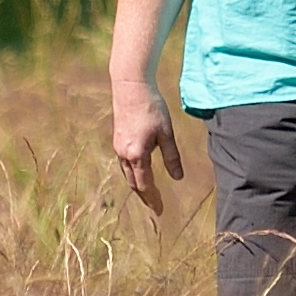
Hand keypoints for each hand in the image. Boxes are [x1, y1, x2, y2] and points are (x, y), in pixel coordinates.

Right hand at [107, 76, 183, 214]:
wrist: (130, 86)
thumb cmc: (151, 107)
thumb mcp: (166, 133)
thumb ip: (171, 156)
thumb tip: (178, 177)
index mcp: (136, 155)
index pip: (144, 185)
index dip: (153, 198)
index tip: (160, 209)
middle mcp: (123, 154)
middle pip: (133, 182)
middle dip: (144, 195)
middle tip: (154, 205)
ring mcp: (118, 146)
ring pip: (126, 173)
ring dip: (137, 184)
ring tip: (147, 192)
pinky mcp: (117, 139)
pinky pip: (124, 163)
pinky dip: (132, 172)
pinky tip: (139, 170)